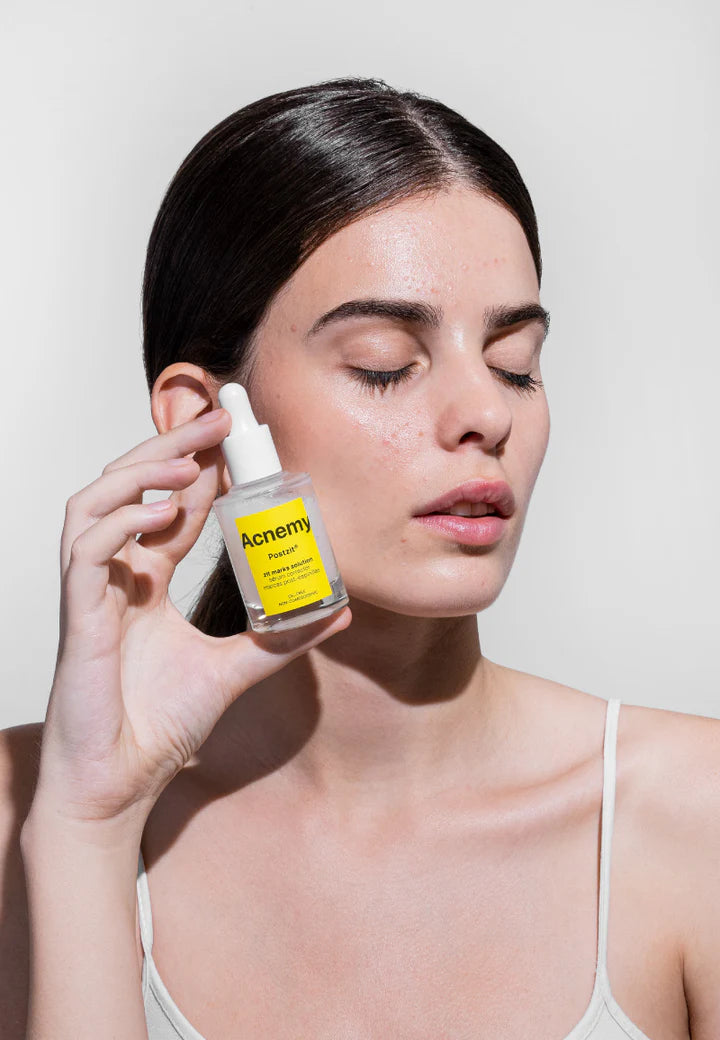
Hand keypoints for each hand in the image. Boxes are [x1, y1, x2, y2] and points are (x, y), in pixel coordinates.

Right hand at [31, 407, 350, 828]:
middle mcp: (116, 578)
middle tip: (216, 420)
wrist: (119, 786)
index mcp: (146, 584)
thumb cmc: (157, 728)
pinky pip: (86, 551)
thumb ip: (283, 639)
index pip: (169, 507)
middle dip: (169, 448)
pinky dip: (122, 523)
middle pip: (130, 488)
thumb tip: (339, 610)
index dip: (198, 470)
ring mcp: (92, 593)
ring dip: (140, 474)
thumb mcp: (235, 670)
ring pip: (95, 504)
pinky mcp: (77, 617)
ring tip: (190, 461)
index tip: (237, 442)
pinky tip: (164, 515)